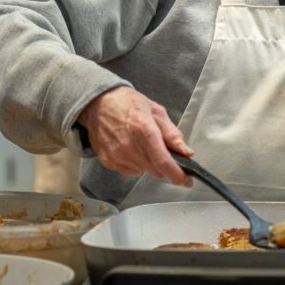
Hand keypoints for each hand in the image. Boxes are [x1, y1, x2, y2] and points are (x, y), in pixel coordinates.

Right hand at [77, 87, 193, 185]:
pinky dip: (136, 164)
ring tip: (143, 144)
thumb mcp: (156, 111)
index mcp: (143, 130)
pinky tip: (132, 148)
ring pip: (144, 171)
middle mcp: (128, 146)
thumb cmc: (128, 104)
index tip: (187, 181)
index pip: (163, 161)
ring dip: (150, 164)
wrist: (98, 104)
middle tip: (164, 152)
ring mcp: (116, 156)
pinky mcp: (108, 161)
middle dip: (165, 165)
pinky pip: (131, 171)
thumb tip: (186, 152)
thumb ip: (172, 134)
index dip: (177, 174)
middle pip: (156, 170)